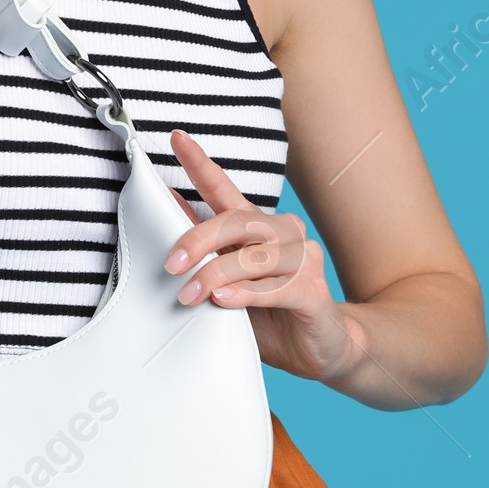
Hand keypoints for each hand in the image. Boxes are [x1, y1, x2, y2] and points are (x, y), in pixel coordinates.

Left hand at [163, 129, 367, 384]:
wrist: (322, 349)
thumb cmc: (270, 314)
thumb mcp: (226, 281)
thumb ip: (204, 251)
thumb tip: (166, 211)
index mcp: (257, 228)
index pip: (224, 188)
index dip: (200, 163)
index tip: (177, 139)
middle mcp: (282, 235)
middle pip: (237, 220)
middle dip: (198, 239)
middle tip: (171, 264)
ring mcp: (302, 260)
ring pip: (255, 255)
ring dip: (216, 274)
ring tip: (190, 294)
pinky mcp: (314, 291)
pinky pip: (276, 287)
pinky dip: (246, 293)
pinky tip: (224, 300)